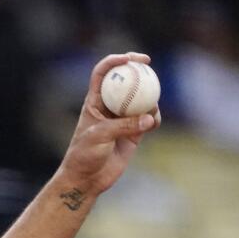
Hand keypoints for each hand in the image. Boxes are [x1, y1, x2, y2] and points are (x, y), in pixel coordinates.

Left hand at [57, 52, 160, 196]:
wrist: (87, 179)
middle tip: (148, 63)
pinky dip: (154, 118)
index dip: (114, 61)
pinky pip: (149, 120)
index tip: (128, 58)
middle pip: (125, 81)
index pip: (102, 74)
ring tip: (150, 109)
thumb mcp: (100, 136)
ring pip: (141, 100)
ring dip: (149, 98)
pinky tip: (153, 124)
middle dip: (137, 68)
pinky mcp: (134, 133)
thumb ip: (123, 125)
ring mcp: (123, 119)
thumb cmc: (84, 155)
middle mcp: (109, 107)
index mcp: (94, 102)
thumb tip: (149, 118)